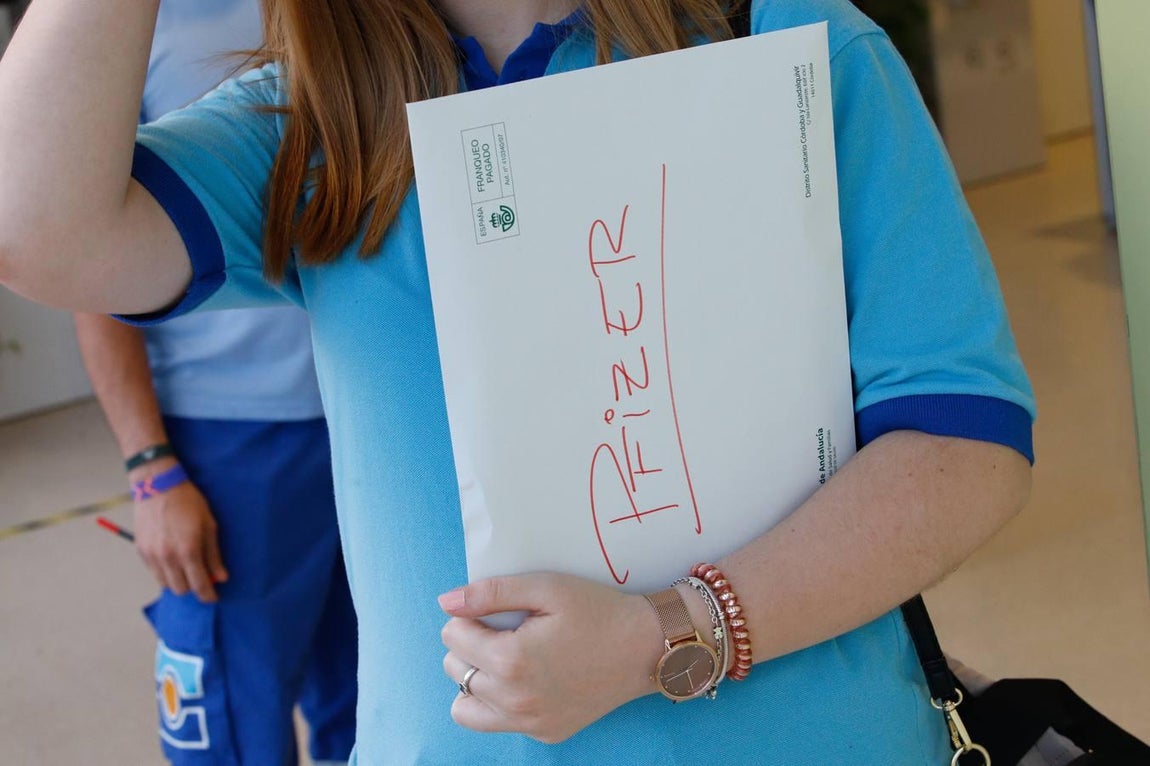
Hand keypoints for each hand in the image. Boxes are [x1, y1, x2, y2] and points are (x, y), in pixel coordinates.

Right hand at [132, 460, 227, 601]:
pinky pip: (154, 572)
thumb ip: (214, 554)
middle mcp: (167, 557)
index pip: (199, 585)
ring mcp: (152, 555)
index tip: (213, 597)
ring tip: (187, 568)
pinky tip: (173, 559)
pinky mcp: (141, 551)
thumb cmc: (188, 502)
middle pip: (181, 589)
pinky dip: (165, 572)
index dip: (208, 595)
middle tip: (202, 577)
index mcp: (188, 551)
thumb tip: (221, 577)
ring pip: (165, 584)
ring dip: (177, 581)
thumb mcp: (209, 525)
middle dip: (193, 587)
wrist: (158, 485)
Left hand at [438, 573, 662, 743]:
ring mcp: (529, 722)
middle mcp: (514, 700)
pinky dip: (498, 703)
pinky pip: (496, 723)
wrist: (645, 648)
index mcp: (510, 660)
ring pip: (464, 706)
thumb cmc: (598, 611)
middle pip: (454, 669)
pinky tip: (525, 680)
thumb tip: (446, 602)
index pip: (452, 636)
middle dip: (469, 646)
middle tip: (504, 630)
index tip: (495, 611)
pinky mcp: (544, 733)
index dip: (468, 616)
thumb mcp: (546, 587)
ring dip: (476, 679)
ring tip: (505, 659)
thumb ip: (491, 593)